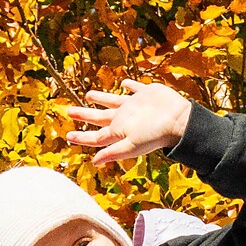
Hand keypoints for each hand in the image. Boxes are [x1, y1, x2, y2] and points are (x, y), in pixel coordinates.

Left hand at [64, 79, 192, 168]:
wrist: (178, 120)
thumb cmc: (154, 134)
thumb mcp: (131, 145)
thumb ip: (112, 152)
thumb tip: (94, 162)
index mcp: (119, 131)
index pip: (96, 136)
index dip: (82, 137)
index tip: (68, 136)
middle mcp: (124, 119)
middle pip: (99, 118)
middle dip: (84, 115)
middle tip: (70, 112)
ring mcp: (134, 106)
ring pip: (112, 101)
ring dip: (100, 98)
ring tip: (88, 95)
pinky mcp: (146, 94)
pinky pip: (134, 88)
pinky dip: (128, 86)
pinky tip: (124, 83)